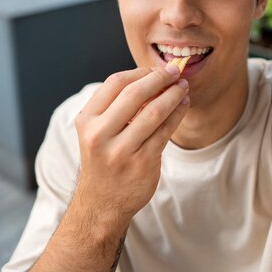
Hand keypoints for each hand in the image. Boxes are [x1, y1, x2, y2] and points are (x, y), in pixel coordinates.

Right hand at [74, 65, 188, 226]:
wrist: (102, 203)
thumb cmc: (103, 160)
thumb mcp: (97, 132)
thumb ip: (116, 107)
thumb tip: (153, 77)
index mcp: (87, 121)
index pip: (115, 83)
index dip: (139, 71)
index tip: (155, 68)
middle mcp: (100, 134)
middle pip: (135, 93)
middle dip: (159, 78)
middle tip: (175, 71)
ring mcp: (121, 150)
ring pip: (154, 112)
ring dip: (173, 95)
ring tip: (183, 87)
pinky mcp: (142, 162)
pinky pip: (165, 131)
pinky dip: (177, 114)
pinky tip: (184, 105)